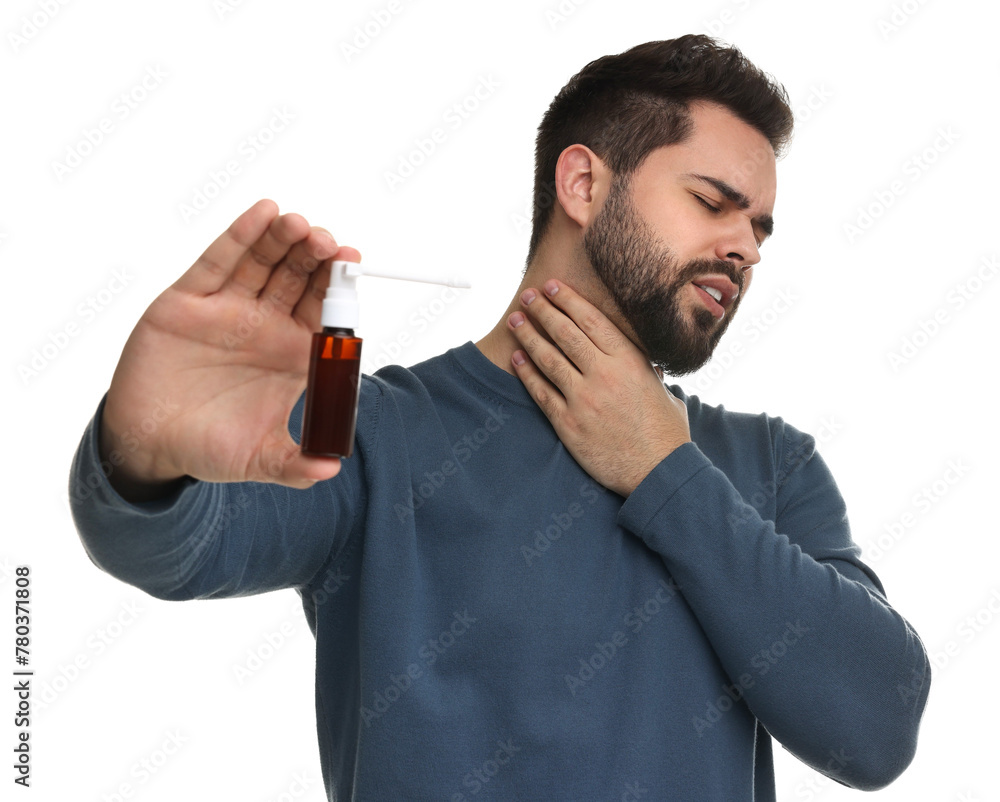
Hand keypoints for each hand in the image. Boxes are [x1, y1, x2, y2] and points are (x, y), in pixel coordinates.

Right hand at [99, 199, 358, 499]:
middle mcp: (264, 325)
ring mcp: (229, 309)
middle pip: (297, 277)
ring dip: (282, 239)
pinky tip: (263, 213)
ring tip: (299, 223)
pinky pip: (219, 261)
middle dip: (314, 256)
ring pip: (263, 262)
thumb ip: (294, 465)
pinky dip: (241, 236)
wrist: (148, 445)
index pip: (323, 311)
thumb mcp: (258, 459)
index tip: (352, 267)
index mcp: (291, 355)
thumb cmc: (209, 448)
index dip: (338, 288)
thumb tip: (330, 470)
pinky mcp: (190, 300)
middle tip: (327, 241)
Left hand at [507, 279, 690, 495]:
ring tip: (515, 321)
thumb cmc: (666, 434)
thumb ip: (647, 373)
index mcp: (630, 361)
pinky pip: (541, 392)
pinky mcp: (568, 424)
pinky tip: (516, 359)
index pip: (591, 320)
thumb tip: (644, 364)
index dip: (568, 300)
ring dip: (528, 336)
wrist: (659, 473)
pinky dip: (527, 373)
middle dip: (543, 311)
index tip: (552, 287)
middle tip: (528, 297)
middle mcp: (605, 375)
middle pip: (565, 333)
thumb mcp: (663, 391)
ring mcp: (584, 400)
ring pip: (548, 359)